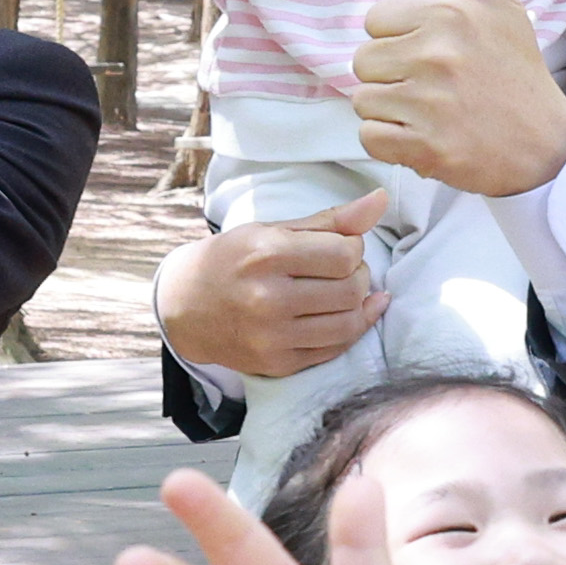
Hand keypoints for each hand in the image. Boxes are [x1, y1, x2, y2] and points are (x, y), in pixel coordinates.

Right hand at [155, 191, 392, 379]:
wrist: (184, 307)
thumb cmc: (232, 260)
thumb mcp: (272, 230)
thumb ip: (330, 220)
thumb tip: (381, 200)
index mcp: (267, 255)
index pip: (344, 253)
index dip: (353, 247)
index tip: (340, 246)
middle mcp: (268, 298)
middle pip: (350, 289)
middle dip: (359, 274)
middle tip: (344, 269)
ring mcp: (272, 337)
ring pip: (348, 322)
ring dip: (358, 303)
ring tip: (344, 290)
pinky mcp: (277, 364)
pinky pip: (335, 349)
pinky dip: (351, 329)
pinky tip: (350, 313)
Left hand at [349, 0, 565, 196]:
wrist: (545, 145)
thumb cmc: (516, 70)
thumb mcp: (502, 5)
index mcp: (447, 13)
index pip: (375, 21)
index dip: (399, 39)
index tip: (434, 54)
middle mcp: (435, 54)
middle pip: (363, 62)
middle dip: (390, 76)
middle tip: (433, 87)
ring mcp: (428, 103)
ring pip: (364, 100)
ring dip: (390, 111)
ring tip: (431, 113)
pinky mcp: (423, 147)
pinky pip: (369, 137)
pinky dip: (391, 143)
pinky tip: (425, 137)